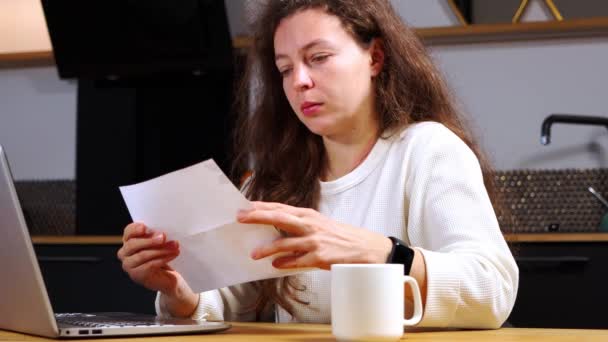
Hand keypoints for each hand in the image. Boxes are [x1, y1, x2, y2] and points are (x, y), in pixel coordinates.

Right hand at [117, 223, 197, 316]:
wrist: (166, 276)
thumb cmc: (160, 256)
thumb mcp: (158, 243)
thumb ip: (156, 236)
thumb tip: (160, 234)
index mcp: (128, 241)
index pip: (128, 232)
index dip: (135, 229)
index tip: (145, 227)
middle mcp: (125, 253)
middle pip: (133, 244)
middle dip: (150, 240)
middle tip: (164, 237)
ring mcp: (128, 265)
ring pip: (142, 255)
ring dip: (160, 250)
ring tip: (174, 246)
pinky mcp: (136, 275)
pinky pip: (149, 265)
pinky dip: (163, 259)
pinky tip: (173, 255)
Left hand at [236, 201, 392, 269]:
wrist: (367, 248)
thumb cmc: (341, 237)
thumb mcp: (320, 225)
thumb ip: (299, 227)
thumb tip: (276, 233)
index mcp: (309, 215)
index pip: (281, 208)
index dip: (261, 207)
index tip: (244, 207)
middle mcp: (311, 224)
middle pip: (279, 217)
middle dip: (258, 217)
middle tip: (240, 218)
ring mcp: (315, 240)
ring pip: (284, 243)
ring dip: (267, 249)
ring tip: (254, 254)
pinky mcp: (320, 256)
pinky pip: (297, 261)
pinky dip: (284, 263)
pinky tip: (276, 265)